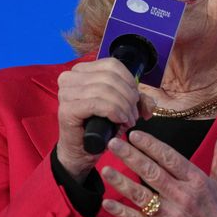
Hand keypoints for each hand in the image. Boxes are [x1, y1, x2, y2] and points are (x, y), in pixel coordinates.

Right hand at [56, 59, 154, 182]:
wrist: (82, 151)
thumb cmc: (99, 127)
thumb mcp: (122, 108)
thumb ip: (138, 101)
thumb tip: (151, 103)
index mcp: (81, 70)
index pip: (112, 65)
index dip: (130, 81)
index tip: (135, 99)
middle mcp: (69, 78)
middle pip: (110, 77)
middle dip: (128, 96)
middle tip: (133, 114)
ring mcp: (65, 93)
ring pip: (104, 90)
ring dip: (123, 106)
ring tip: (129, 120)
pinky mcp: (67, 109)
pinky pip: (97, 103)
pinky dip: (113, 111)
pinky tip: (119, 121)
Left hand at [100, 127, 216, 216]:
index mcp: (197, 182)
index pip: (170, 158)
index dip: (151, 145)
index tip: (135, 134)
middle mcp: (183, 197)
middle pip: (152, 173)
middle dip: (131, 156)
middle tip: (113, 143)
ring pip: (142, 195)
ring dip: (122, 182)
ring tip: (105, 169)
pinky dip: (122, 212)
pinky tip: (107, 203)